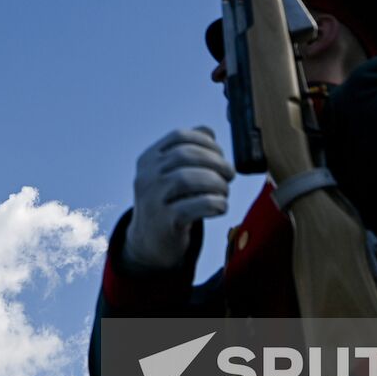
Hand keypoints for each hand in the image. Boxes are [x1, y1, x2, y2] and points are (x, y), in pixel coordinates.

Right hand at [123, 127, 234, 270]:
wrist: (149, 243)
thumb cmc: (168, 203)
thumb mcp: (170, 174)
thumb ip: (187, 151)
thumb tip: (208, 133)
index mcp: (148, 159)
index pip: (179, 137)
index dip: (206, 142)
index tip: (221, 154)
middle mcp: (146, 176)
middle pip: (186, 155)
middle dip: (216, 162)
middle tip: (229, 174)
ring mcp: (152, 200)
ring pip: (188, 179)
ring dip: (216, 183)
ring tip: (224, 191)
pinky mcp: (164, 222)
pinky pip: (195, 206)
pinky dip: (215, 204)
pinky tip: (220, 207)